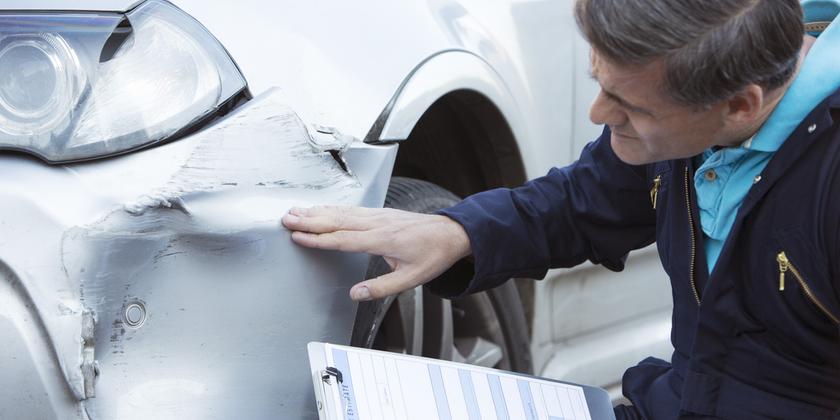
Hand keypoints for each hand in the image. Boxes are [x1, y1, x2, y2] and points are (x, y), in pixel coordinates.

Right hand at [281, 206, 470, 300]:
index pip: (343, 239)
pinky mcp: (380, 213)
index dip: (319, 239)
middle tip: (286, 219)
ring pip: (342, 212)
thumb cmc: (433, 255)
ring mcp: (378, 215)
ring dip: (317, 211)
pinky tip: (321, 209)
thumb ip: (381, 287)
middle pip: (337, 220)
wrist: (451, 233)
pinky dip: (332, 208)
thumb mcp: (411, 279)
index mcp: (383, 240)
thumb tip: (355, 294)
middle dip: (309, 220)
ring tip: (295, 211)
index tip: (298, 237)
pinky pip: (351, 209)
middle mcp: (377, 223)